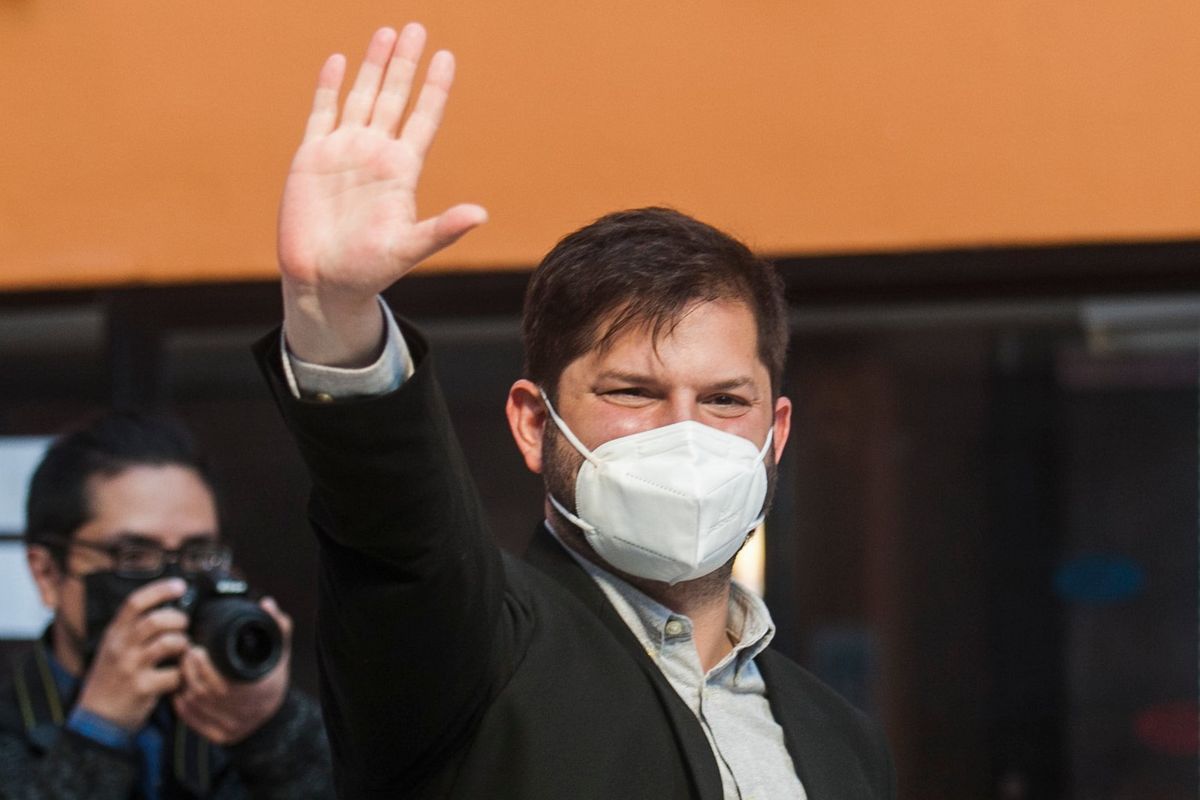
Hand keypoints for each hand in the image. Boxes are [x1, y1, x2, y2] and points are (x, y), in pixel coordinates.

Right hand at [75, 578, 189, 731]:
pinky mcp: (143, 688)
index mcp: (114, 634)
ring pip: (168, 643)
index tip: (180, 586)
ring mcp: (131, 668)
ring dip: (183, 644)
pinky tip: (179, 675)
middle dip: (178, 619)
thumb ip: (134, 628)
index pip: (135, 602)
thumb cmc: (111, 678)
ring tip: (182, 649)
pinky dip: (183, 673)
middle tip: (184, 625)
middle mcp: (120, 648)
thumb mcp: (113, 648)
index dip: (160, 590)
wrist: (97, 718)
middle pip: (156, 620)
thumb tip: (168, 607)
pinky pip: (174, 674)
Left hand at [172, 597, 292, 744]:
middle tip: (186, 653)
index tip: (197, 649)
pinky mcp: (219, 737)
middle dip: (191, 671)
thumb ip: (277, 626)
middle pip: (205, 693)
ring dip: (184, 685)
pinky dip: (182, 705)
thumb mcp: (279, 652)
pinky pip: (193, 721)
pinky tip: (180, 690)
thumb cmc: (273, 680)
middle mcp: (245, 712)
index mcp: (259, 691)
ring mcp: (231, 727)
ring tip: (182, 667)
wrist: (275, 719)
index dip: (206, 667)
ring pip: (196, 706)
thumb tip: (266, 603)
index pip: (224, 682)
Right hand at [278, 23, 486, 364]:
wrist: (321, 283)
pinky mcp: (311, 158)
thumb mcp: (408, 249)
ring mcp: (343, 153)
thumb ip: (441, 229)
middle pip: (394, 98)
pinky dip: (329, 87)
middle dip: (405, 64)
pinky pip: (322, 113)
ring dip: (373, 66)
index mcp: (402, 171)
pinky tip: (338, 61)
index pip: (423, 118)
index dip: (434, 88)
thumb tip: (481, 214)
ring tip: (387, 32)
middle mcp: (375, 155)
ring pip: (361, 98)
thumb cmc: (368, 271)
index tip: (447, 57)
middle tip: (418, 28)